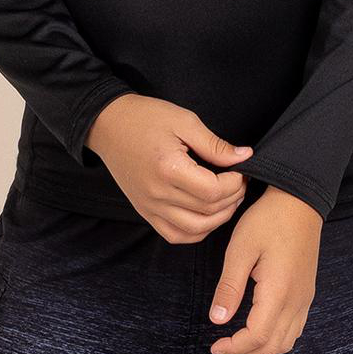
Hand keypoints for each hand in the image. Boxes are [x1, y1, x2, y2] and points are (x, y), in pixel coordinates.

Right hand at [84, 94, 251, 241]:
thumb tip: (244, 157)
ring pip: (195, 229)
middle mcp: (158, 193)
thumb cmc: (145, 118)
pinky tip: (207, 216)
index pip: (213, 191)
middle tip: (240, 182)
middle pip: (208, 211)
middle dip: (233, 199)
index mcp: (168, 169)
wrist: (108, 125)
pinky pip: (175, 235)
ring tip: (228, 199)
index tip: (241, 171)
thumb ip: (215, 144)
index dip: (235, 184)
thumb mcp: (184, 121)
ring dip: (219, 218)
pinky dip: (196, 231)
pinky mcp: (145, 212)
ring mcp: (149, 206)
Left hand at [205, 185, 321, 353]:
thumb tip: (216, 320)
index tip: (214, 346)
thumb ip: (229, 287)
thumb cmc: (267, 220)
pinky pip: (294, 329)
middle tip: (221, 351)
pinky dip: (274, 340)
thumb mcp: (240, 250)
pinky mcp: (306, 293)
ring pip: (286, 342)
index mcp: (278, 291)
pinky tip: (257, 332)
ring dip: (261, 351)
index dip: (235, 348)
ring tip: (236, 346)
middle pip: (273, 346)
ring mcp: (305, 298)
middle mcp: (296, 300)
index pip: (258, 336)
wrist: (299, 201)